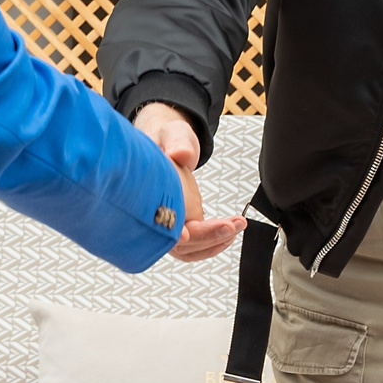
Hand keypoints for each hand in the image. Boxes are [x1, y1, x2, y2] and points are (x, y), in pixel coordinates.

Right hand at [135, 103, 244, 263]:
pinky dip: (211, 244)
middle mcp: (153, 215)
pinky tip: (228, 233)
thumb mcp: (173, 134)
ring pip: (186, 249)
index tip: (185, 234)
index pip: (157, 222)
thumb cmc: (166, 141)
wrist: (167, 145)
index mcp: (146, 195)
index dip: (171, 231)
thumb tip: (181, 154)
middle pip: (175, 242)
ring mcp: (166, 225)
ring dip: (213, 243)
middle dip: (205, 237)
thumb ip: (178, 142)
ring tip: (236, 226)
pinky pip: (192, 246)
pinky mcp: (180, 227)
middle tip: (230, 225)